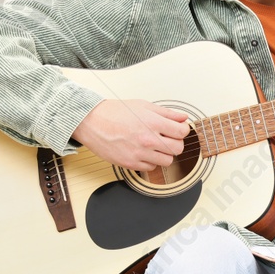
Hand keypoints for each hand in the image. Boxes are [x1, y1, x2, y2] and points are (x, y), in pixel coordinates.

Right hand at [72, 99, 190, 170]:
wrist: (91, 122)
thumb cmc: (115, 112)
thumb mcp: (143, 106)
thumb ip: (166, 113)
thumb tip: (183, 118)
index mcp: (153, 123)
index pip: (182, 132)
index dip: (182, 130)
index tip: (178, 130)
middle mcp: (148, 139)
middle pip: (178, 148)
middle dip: (175, 142)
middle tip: (167, 138)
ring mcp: (139, 153)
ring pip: (167, 161)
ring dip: (164, 153)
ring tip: (154, 145)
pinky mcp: (131, 163)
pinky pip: (151, 167)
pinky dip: (151, 161)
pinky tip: (143, 151)